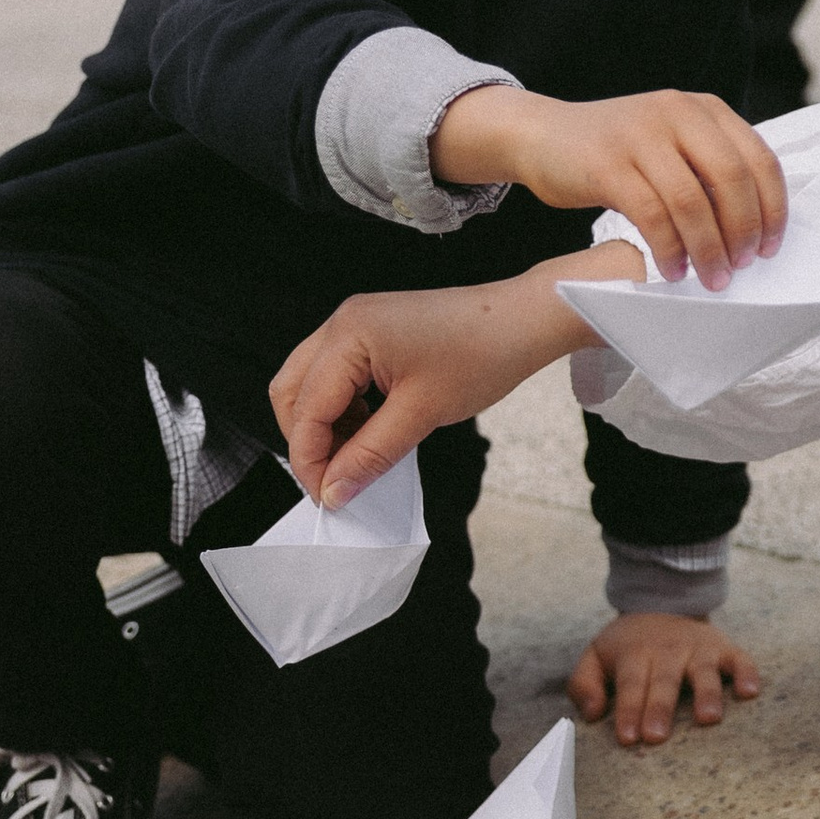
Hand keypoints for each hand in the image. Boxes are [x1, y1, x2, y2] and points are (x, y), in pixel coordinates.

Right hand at [270, 254, 628, 503]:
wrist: (526, 319)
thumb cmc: (484, 355)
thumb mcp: (422, 414)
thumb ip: (370, 455)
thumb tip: (333, 492)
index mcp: (348, 335)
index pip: (306, 409)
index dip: (310, 459)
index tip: (328, 499)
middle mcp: (343, 323)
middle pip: (292, 392)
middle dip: (306, 441)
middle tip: (334, 482)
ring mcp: (357, 324)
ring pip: (312, 385)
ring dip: (325, 426)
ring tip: (355, 460)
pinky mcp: (375, 331)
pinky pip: (338, 376)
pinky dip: (344, 409)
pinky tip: (369, 433)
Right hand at [432, 86, 787, 288]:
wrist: (542, 134)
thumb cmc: (617, 151)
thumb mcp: (671, 142)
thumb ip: (709, 166)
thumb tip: (755, 225)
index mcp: (704, 109)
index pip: (759, 159)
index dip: (772, 208)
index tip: (771, 247)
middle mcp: (678, 113)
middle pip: (732, 179)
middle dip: (743, 231)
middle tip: (742, 267)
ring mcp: (642, 135)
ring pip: (692, 201)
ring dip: (708, 249)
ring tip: (711, 279)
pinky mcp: (608, 164)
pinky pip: (652, 215)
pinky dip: (669, 249)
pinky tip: (672, 271)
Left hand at [569, 610, 762, 746]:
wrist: (663, 604)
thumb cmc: (628, 646)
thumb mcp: (595, 656)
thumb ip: (583, 684)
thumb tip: (592, 713)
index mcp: (636, 653)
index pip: (631, 684)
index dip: (629, 710)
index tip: (627, 738)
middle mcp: (669, 649)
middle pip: (664, 681)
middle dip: (660, 708)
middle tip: (656, 737)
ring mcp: (700, 648)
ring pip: (703, 671)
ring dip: (706, 694)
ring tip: (708, 718)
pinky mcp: (725, 648)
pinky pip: (740, 660)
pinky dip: (746, 674)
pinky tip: (750, 692)